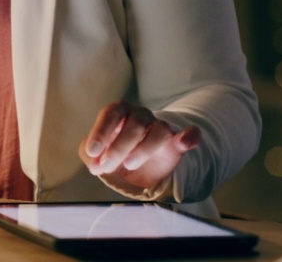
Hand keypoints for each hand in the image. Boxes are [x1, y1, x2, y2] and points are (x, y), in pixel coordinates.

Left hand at [77, 101, 200, 195]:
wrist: (140, 168)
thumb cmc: (115, 154)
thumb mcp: (97, 156)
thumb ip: (91, 157)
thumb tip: (94, 164)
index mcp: (120, 113)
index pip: (111, 113)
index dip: (101, 131)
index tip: (93, 152)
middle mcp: (141, 116)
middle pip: (134, 123)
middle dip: (119, 147)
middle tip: (108, 165)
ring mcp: (161, 127)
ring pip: (158, 130)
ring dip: (143, 149)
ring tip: (130, 164)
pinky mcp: (178, 142)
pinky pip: (189, 134)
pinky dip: (189, 136)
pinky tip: (185, 142)